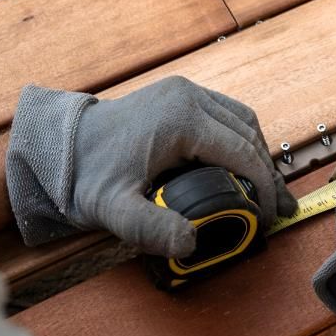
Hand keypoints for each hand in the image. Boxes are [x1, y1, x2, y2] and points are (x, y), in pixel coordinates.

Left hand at [6, 77, 296, 255]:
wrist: (57, 148)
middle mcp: (188, 97)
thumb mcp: (114, 210)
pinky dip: (240, 139)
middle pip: (248, 133)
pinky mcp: (177, 95)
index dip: (264, 184)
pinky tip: (241, 165)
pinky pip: (224, 114)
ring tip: (265, 189)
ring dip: (256, 153)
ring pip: (241, 120)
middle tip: (278, 206)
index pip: (242, 150)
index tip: (270, 213)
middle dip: (267, 171)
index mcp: (181, 119)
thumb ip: (151, 229)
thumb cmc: (85, 177)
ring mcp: (183, 91)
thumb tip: (190, 243)